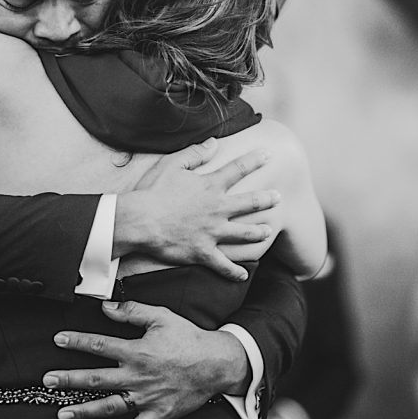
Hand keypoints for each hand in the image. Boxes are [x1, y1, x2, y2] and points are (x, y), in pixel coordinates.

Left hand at [42, 300, 249, 418]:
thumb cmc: (188, 339)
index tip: (58, 340)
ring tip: (62, 413)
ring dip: (84, 410)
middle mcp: (137, 376)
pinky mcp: (157, 413)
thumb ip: (132, 311)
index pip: (99, 346)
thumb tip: (106, 307)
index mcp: (136, 351)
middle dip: (69, 380)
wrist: (216, 363)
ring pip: (109, 406)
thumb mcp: (161, 317)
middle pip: (96, 379)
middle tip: (48, 380)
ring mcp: (146, 398)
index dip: (77, 341)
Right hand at [115, 138, 279, 280]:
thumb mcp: (172, 165)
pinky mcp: (203, 252)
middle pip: (250, 203)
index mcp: (210, 186)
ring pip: (244, 234)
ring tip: (268, 232)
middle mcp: (217, 209)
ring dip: (259, 232)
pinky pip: (224, 266)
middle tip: (278, 197)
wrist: (139, 221)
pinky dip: (234, 272)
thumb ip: (195, 153)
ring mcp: (213, 232)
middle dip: (267, 199)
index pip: (238, 169)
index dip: (255, 160)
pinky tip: (244, 275)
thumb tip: (213, 142)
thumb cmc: (152, 191)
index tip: (269, 154)